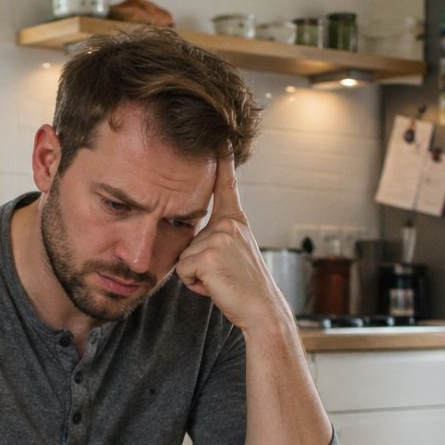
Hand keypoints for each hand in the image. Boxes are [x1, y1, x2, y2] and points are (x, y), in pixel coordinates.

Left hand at [175, 157, 291, 332]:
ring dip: (196, 275)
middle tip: (225, 274)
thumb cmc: (243, 288)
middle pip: (188, 238)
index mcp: (235, 221)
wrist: (262, 310)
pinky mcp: (208, 254)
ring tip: (221, 281)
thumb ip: (216, 239)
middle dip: (197, 262)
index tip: (220, 134)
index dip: (222, 158)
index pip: (226, 184)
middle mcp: (228, 224)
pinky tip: (215, 286)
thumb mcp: (232, 254)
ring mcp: (219, 237)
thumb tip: (193, 238)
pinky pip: (182, 270)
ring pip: (184, 256)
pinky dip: (194, 284)